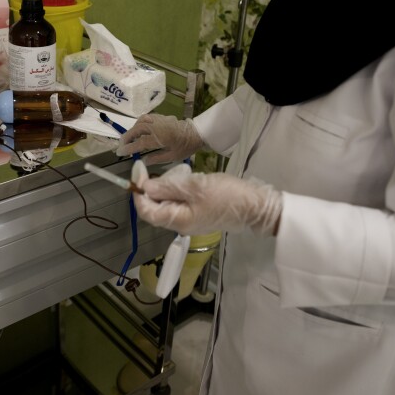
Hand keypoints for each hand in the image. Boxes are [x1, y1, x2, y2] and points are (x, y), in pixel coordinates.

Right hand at [115, 114, 204, 163]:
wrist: (196, 132)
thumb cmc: (185, 146)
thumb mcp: (172, 157)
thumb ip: (156, 158)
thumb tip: (143, 161)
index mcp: (160, 138)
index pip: (140, 143)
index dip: (128, 148)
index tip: (120, 152)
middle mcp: (157, 127)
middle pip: (136, 130)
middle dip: (127, 137)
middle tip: (121, 145)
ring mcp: (158, 120)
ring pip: (140, 122)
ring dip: (132, 130)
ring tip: (129, 138)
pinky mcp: (160, 117)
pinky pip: (145, 118)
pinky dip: (139, 124)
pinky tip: (138, 130)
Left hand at [132, 164, 282, 235]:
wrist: (256, 206)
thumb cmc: (227, 195)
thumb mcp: (195, 187)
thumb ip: (168, 187)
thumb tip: (145, 187)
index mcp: (177, 221)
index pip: (146, 210)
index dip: (137, 191)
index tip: (138, 170)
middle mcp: (181, 224)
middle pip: (156, 206)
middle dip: (156, 187)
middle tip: (166, 170)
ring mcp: (190, 220)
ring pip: (168, 203)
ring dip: (169, 186)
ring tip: (183, 173)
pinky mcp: (199, 214)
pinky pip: (181, 202)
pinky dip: (180, 189)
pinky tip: (190, 179)